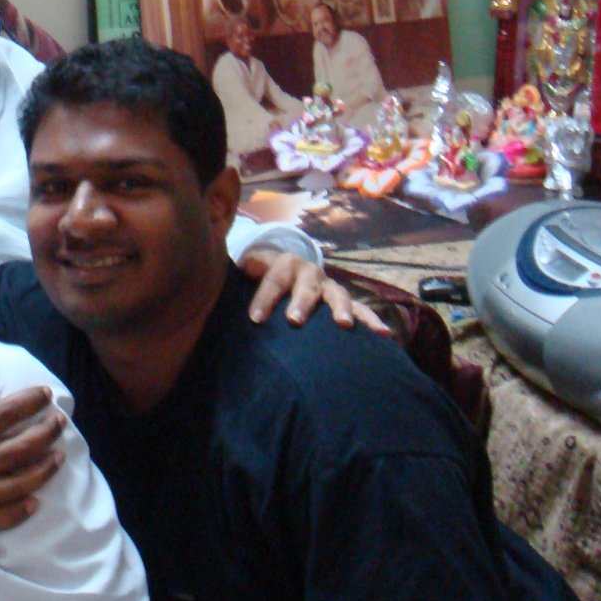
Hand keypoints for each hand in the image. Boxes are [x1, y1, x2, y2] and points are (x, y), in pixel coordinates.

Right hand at [0, 344, 64, 530]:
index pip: (5, 416)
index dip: (29, 403)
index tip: (45, 393)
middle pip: (17, 451)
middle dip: (45, 434)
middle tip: (60, 421)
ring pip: (13, 487)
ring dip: (41, 471)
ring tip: (59, 456)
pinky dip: (17, 512)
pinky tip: (35, 500)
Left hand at [240, 248, 391, 335]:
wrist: (288, 268)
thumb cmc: (261, 276)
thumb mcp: (246, 268)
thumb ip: (235, 267)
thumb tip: (215, 264)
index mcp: (282, 264)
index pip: (272, 277)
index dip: (263, 296)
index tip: (254, 318)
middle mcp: (308, 273)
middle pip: (306, 286)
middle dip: (301, 301)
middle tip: (294, 320)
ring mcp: (329, 288)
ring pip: (337, 296)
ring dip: (341, 309)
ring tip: (344, 325)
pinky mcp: (344, 302)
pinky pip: (362, 311)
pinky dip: (373, 322)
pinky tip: (385, 337)